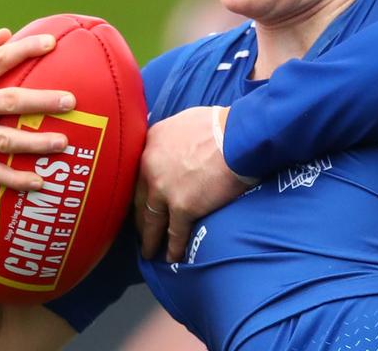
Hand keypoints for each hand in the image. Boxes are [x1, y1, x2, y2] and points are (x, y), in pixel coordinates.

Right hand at [0, 28, 74, 201]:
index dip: (24, 49)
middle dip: (42, 100)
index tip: (52, 43)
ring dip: (35, 143)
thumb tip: (7, 32)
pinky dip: (15, 179)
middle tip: (72, 101)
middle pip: (8, 100)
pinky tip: (40, 183)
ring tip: (64, 142)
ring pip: (4, 139)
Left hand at [135, 105, 254, 262]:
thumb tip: (176, 144)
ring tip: (150, 251)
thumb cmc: (220, 124)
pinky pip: (175, 233)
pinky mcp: (183, 207)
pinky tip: (173, 256)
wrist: (239, 136)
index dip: (140, 190)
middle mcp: (149, 168)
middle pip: (139, 200)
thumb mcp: (184, 121)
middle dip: (140, 219)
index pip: (138, 173)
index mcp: (150, 144)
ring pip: (152, 222)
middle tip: (142, 231)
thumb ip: (172, 136)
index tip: (141, 201)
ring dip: (150, 240)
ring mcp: (164, 190)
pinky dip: (174, 247)